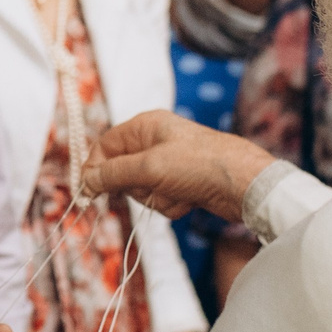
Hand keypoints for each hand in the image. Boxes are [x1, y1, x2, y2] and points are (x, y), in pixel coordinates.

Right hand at [85, 111, 273, 221]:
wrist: (244, 184)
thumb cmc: (199, 165)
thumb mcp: (148, 167)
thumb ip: (113, 174)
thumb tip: (86, 181)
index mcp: (146, 126)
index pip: (105, 146)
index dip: (96, 168)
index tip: (89, 192)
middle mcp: (156, 141)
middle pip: (122, 172)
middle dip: (136, 186)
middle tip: (153, 186)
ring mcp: (169, 164)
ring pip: (142, 190)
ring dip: (156, 198)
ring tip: (178, 193)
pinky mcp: (182, 183)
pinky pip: (160, 199)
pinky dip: (171, 204)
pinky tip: (188, 200)